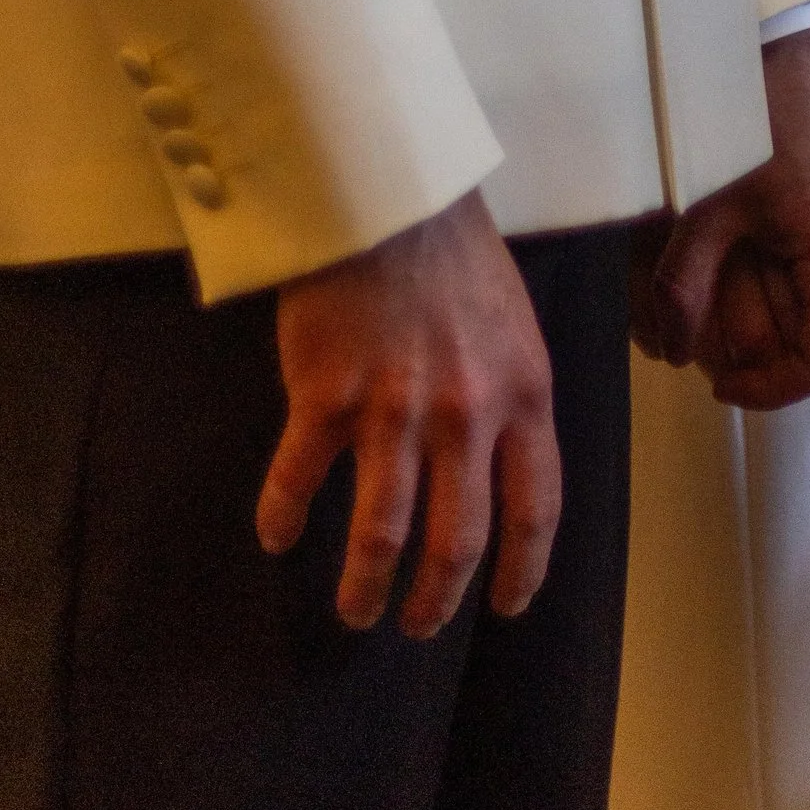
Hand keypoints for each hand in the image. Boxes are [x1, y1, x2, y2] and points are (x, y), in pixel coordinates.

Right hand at [260, 191, 559, 637]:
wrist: (384, 185)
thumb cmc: (452, 246)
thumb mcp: (513, 322)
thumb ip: (510, 393)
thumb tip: (500, 462)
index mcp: (522, 393)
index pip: (534, 509)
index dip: (521, 571)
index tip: (504, 606)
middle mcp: (465, 415)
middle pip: (455, 542)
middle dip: (435, 599)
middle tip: (417, 624)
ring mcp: (394, 409)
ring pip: (382, 533)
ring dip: (366, 585)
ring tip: (356, 610)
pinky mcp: (326, 394)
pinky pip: (300, 479)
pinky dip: (284, 516)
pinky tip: (276, 535)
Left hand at [631, 27, 809, 411]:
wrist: (784, 31)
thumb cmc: (748, 114)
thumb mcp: (707, 205)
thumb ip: (684, 286)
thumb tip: (671, 353)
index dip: (769, 388)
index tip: (718, 381)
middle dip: (749, 340)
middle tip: (691, 321)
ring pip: (808, 296)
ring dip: (755, 302)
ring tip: (700, 277)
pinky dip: (768, 267)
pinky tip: (725, 243)